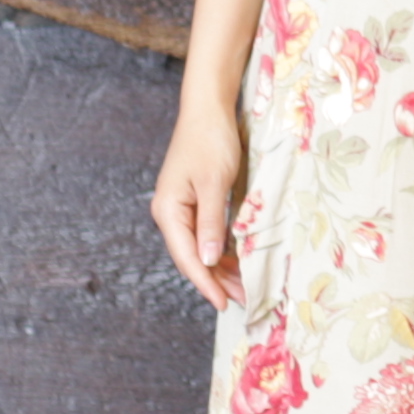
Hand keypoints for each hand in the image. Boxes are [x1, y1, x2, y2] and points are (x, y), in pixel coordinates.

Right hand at [152, 101, 247, 308]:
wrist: (208, 109)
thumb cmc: (211, 141)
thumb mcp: (214, 183)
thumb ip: (211, 223)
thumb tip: (207, 260)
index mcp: (169, 210)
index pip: (186, 257)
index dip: (206, 283)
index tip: (223, 304)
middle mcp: (171, 213)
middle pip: (192, 257)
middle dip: (216, 280)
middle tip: (243, 300)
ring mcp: (182, 208)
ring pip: (201, 248)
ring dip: (221, 268)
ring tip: (244, 287)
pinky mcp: (195, 201)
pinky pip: (207, 234)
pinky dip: (222, 249)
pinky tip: (238, 262)